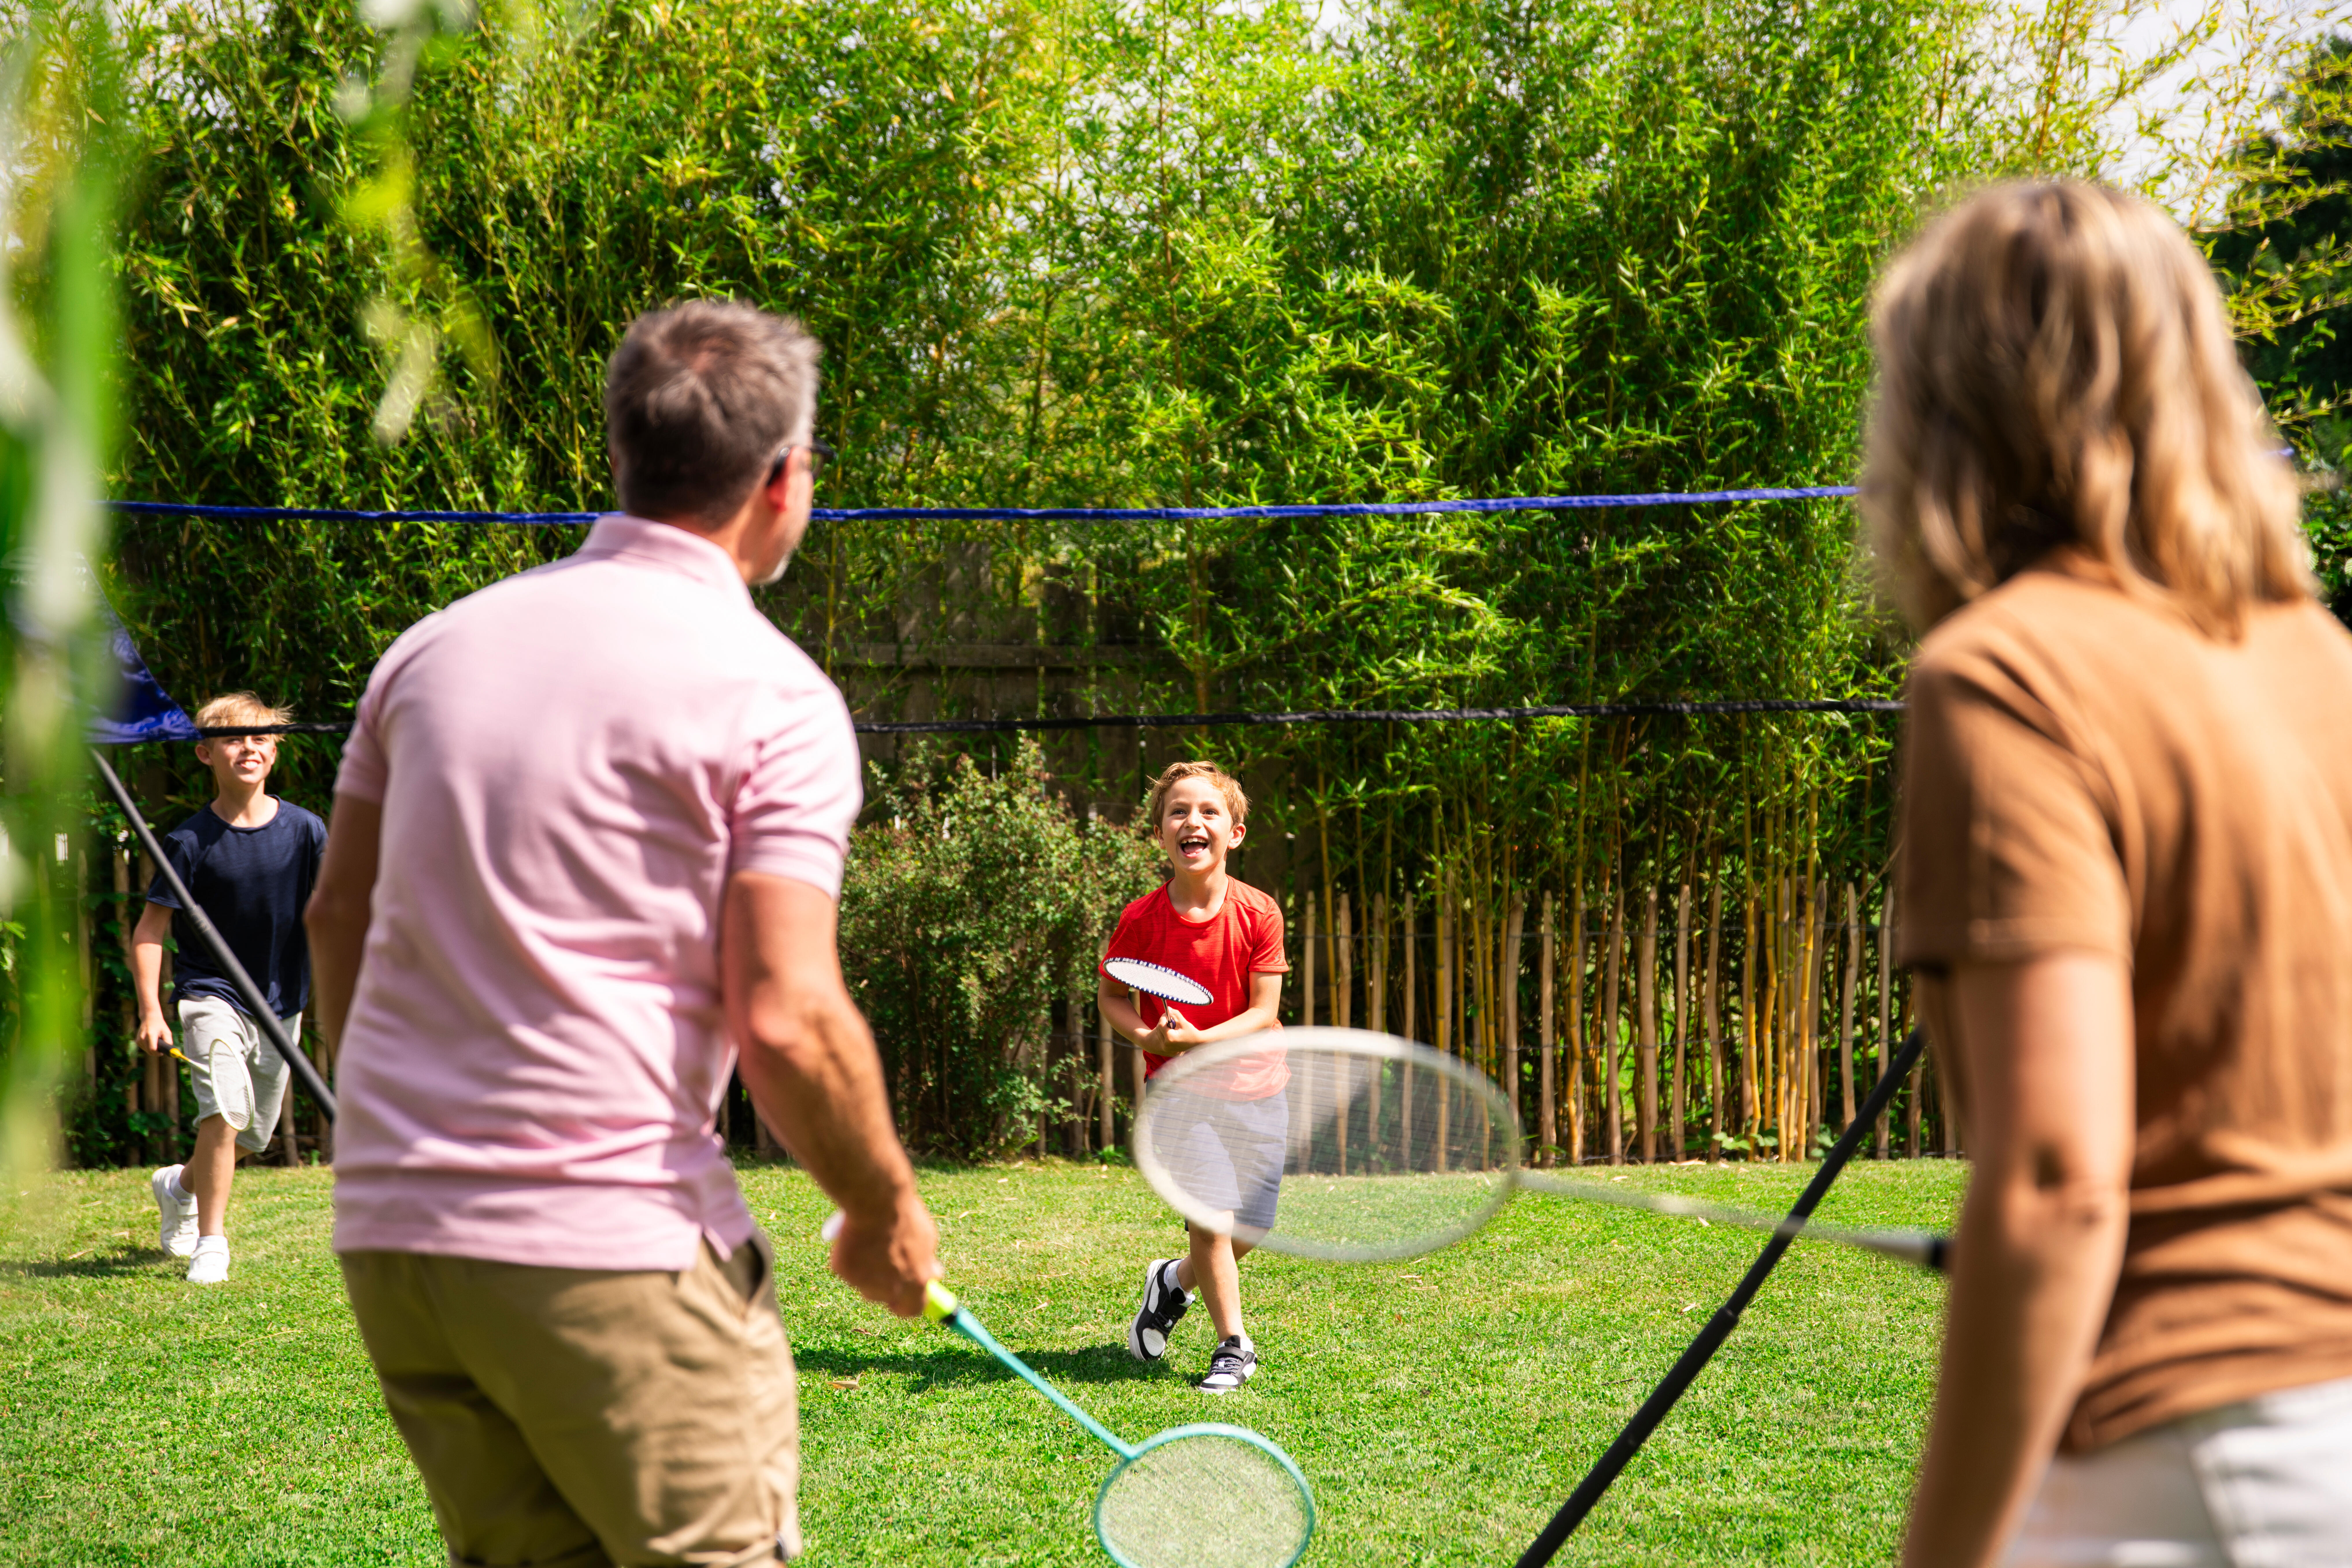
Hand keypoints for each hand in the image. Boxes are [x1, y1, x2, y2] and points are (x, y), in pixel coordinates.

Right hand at [136, 1010, 172, 1054]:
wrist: (149, 1018)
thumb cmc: (160, 1025)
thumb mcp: (167, 1032)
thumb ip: (168, 1041)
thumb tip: (168, 1051)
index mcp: (150, 1034)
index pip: (152, 1049)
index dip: (158, 1053)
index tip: (162, 1052)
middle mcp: (143, 1037)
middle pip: (149, 1051)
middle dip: (156, 1052)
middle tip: (161, 1049)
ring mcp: (139, 1039)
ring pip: (147, 1051)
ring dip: (152, 1050)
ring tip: (156, 1042)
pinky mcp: (137, 1041)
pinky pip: (144, 1048)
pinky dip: (148, 1047)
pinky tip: (151, 1041)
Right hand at [829, 1194, 941, 1318]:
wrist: (876, 1199)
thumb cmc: (904, 1215)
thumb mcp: (926, 1238)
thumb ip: (926, 1262)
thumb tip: (933, 1276)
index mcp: (918, 1280)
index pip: (914, 1308)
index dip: (908, 1304)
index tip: (903, 1298)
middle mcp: (892, 1287)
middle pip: (885, 1298)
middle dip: (883, 1287)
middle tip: (879, 1266)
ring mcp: (865, 1282)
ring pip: (864, 1283)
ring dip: (866, 1269)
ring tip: (869, 1241)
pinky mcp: (844, 1272)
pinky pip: (847, 1269)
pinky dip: (849, 1258)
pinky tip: (854, 1238)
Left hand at [1145, 1007, 1204, 1052]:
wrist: (1198, 1043)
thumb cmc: (1192, 1032)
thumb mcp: (1184, 1022)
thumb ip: (1175, 1014)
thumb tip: (1168, 1009)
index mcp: (1170, 1038)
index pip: (1161, 1025)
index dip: (1163, 1017)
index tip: (1168, 1014)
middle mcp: (1166, 1045)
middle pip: (1158, 1029)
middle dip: (1164, 1022)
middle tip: (1171, 1019)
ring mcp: (1166, 1048)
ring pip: (1159, 1034)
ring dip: (1164, 1028)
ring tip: (1173, 1026)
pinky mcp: (1167, 1049)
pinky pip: (1162, 1038)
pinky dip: (1165, 1033)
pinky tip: (1172, 1031)